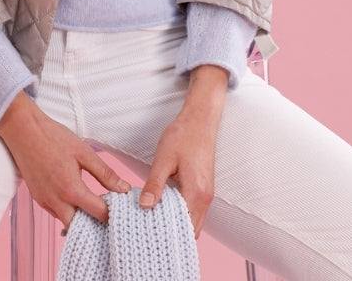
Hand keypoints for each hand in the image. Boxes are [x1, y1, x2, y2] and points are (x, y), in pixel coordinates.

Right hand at [0, 92, 129, 228]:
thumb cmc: (53, 137)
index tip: (121, 210)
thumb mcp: (84, 152)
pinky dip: (67, 211)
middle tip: (108, 213)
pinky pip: (56, 213)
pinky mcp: (37, 198)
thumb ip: (105, 173)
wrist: (23, 130)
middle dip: (95, 223)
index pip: (98, 213)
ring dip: (80, 219)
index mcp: (71, 190)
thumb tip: (123, 188)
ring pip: (66, 221)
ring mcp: (45, 202)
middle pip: (81, 227)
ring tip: (93, 206)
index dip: (112, 214)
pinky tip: (75, 199)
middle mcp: (56, 202)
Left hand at [139, 64, 227, 236]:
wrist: (200, 119)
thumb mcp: (164, 158)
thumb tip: (145, 206)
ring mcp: (206, 194)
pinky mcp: (204, 188)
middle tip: (148, 229)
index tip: (148, 233)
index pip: (184, 227)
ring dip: (176, 224)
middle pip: (191, 230)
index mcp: (196, 193)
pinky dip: (181, 214)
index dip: (166, 233)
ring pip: (193, 221)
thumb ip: (155, 184)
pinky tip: (163, 207)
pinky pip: (193, 210)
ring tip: (153, 220)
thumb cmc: (183, 135)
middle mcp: (205, 198)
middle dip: (171, 233)